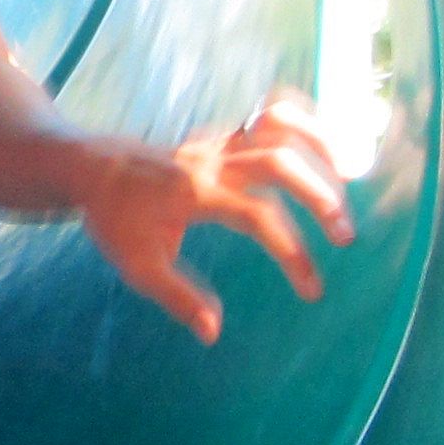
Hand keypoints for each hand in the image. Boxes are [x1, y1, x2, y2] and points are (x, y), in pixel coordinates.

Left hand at [76, 90, 358, 340]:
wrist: (91, 167)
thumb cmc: (115, 220)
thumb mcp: (137, 266)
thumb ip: (178, 297)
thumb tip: (214, 331)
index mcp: (195, 193)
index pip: (260, 217)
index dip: (293, 253)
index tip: (312, 289)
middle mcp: (212, 160)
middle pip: (280, 161)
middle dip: (321, 195)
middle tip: (345, 236)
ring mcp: (219, 141)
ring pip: (280, 125)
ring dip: (321, 148)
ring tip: (352, 178)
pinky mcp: (224, 134)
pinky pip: (270, 113)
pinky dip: (304, 121)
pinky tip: (328, 148)